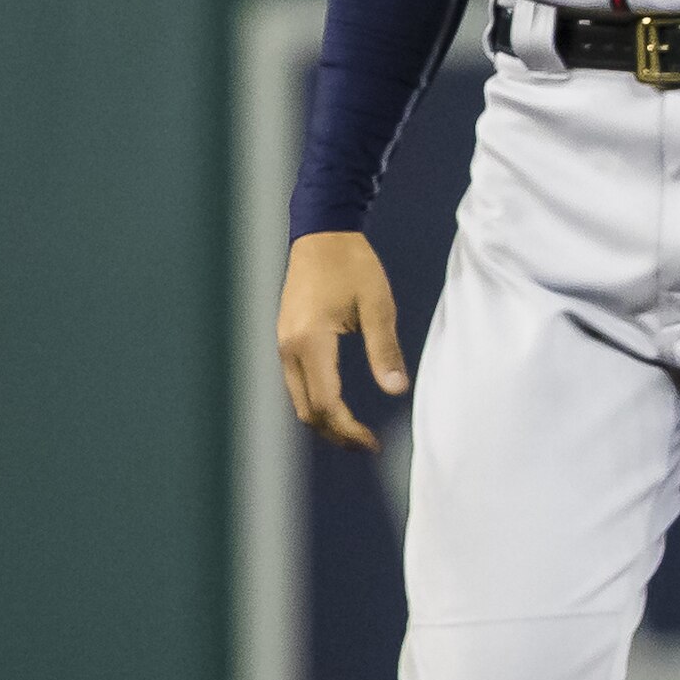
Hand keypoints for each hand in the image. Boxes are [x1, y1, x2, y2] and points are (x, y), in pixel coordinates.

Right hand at [276, 232, 409, 452]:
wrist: (322, 235)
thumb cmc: (353, 266)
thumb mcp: (378, 306)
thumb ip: (384, 349)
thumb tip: (396, 389)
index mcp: (310, 342)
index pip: (325, 403)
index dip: (348, 430)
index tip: (372, 443)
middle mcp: (289, 349)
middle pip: (307, 411)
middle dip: (336, 433)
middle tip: (366, 444)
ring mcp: (283, 345)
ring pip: (298, 400)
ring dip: (325, 420)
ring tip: (356, 432)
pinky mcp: (286, 340)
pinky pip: (297, 384)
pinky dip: (316, 402)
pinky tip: (339, 406)